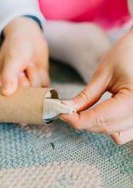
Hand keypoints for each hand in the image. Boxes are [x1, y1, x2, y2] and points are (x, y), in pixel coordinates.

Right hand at [0, 17, 49, 94]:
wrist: (29, 35)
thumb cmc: (16, 45)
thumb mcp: (12, 59)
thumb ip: (8, 76)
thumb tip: (6, 93)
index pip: (8, 101)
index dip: (17, 90)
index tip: (18, 75)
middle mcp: (10, 91)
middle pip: (24, 98)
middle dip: (27, 80)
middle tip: (23, 66)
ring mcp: (25, 88)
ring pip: (35, 92)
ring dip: (35, 75)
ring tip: (28, 64)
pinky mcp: (37, 85)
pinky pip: (44, 87)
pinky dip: (42, 76)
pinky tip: (36, 67)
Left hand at [61, 29, 132, 144]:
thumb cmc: (126, 54)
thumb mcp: (103, 74)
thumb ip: (86, 96)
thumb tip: (66, 109)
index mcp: (132, 100)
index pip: (100, 118)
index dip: (77, 119)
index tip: (61, 113)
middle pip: (107, 127)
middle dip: (84, 122)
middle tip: (66, 111)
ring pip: (116, 134)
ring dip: (97, 126)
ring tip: (82, 112)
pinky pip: (125, 132)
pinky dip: (111, 127)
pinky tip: (99, 114)